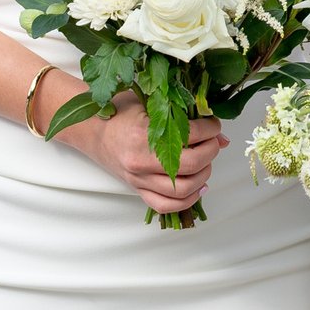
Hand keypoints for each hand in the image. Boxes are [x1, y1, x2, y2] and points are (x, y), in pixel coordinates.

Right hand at [54, 90, 226, 214]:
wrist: (91, 130)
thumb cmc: (119, 113)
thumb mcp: (149, 103)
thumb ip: (181, 114)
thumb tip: (219, 133)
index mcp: (143, 134)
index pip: (190, 135)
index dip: (210, 129)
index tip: (214, 125)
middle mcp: (141, 161)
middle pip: (191, 165)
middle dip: (211, 152)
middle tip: (213, 142)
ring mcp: (139, 179)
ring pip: (183, 189)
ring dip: (203, 175)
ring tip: (206, 162)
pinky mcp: (137, 190)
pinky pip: (165, 205)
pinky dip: (187, 200)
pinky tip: (198, 187)